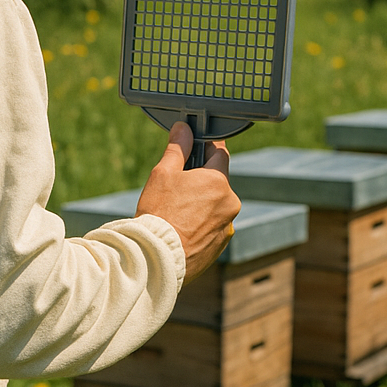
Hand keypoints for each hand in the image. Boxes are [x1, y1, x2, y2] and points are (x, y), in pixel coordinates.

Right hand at [135, 122, 240, 284]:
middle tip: (176, 186)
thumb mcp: (163, 173)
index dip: (206, 147)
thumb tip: (184, 128)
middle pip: (217, 182)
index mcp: (219, 181)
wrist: (156, 258)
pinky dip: (201, 224)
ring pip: (215, 205)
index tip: (195, 145)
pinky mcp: (221, 246)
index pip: (219, 153)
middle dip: (200, 180)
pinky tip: (181, 228)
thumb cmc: (159, 213)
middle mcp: (230, 203)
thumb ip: (178, 148)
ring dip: (201, 204)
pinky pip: (213, 227)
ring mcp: (227, 227)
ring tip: (176, 212)